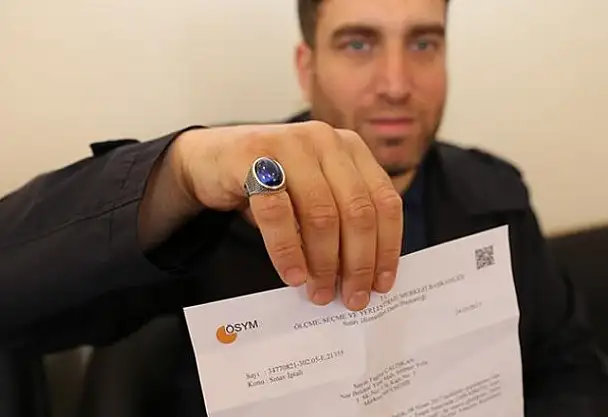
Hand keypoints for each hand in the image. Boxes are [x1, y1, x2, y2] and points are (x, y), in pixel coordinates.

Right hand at [171, 122, 402, 310]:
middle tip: (352, 297)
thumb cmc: (273, 184)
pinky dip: (287, 251)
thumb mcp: (316, 193)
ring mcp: (290, 144)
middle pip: (357, 211)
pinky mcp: (253, 157)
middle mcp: (326, 140)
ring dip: (323, 262)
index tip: (381, 285)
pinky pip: (276, 213)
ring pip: (321, 214)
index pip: (384, 202)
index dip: (387, 247)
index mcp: (351, 148)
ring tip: (320, 292)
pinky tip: (293, 276)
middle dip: (357, 263)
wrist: (211, 160)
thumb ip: (343, 220)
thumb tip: (365, 277)